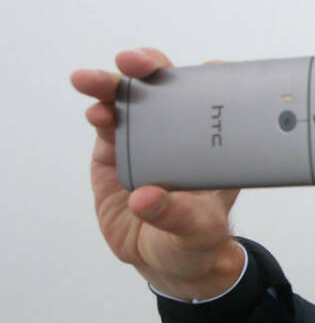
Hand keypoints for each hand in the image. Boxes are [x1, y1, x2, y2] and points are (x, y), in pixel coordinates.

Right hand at [73, 48, 245, 299]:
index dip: (208, 76)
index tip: (204, 68)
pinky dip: (99, 114)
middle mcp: (178, 132)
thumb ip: (177, 215)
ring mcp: (144, 139)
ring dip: (108, 85)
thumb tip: (145, 198)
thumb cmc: (196, 237)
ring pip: (126, 100)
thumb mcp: (198, 229)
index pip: (213, 99)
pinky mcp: (115, 154)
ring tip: (92, 81)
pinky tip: (96, 113)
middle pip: (161, 87)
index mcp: (211, 143)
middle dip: (146, 67)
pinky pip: (106, 126)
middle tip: (133, 62)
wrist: (168, 260)